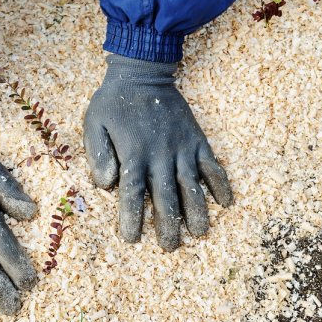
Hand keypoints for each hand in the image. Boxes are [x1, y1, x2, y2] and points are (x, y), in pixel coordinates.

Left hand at [83, 54, 232, 250]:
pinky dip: (221, 183)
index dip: (132, 219)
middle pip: (166, 198)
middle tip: (170, 248)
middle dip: (168, 225)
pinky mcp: (196, 140)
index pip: (132, 194)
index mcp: (133, 155)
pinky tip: (227, 203)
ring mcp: (182, 148)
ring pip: (192, 186)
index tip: (132, 240)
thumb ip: (98, 154)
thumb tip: (105, 185)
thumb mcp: (94, 123)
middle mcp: (160, 156)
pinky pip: (212, 165)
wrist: (142, 73)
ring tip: (201, 233)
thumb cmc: (113, 102)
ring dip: (197, 212)